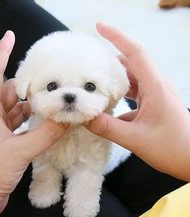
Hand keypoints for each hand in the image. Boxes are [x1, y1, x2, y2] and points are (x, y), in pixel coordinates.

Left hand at [0, 31, 65, 216]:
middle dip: (28, 84)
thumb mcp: (19, 151)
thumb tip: (66, 120)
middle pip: (11, 91)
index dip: (1, 54)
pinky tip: (46, 121)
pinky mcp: (7, 140)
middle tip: (49, 79)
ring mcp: (0, 129)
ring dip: (33, 104)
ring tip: (52, 99)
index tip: (10, 37)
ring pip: (18, 108)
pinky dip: (33, 120)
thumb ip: (44, 135)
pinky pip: (22, 123)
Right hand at [86, 23, 189, 180]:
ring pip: (131, 79)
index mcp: (155, 88)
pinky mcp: (152, 105)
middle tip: (89, 60)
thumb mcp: (137, 139)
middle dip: (109, 59)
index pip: (135, 53)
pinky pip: (133, 93)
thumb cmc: (173, 148)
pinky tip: (107, 104)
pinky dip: (119, 95)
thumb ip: (108, 128)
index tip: (99, 27)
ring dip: (113, 78)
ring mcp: (154, 96)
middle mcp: (155, 87)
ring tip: (94, 80)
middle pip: (130, 63)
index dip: (116, 37)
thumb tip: (85, 117)